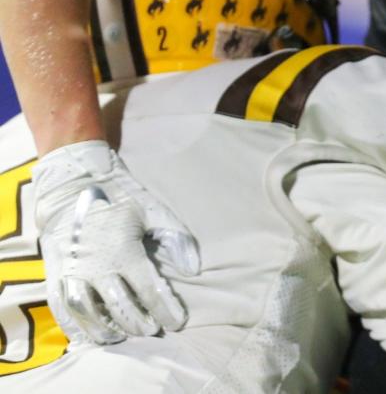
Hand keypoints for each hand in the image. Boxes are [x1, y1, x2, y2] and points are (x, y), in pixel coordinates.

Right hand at [33, 140, 199, 344]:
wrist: (73, 186)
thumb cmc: (120, 198)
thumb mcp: (153, 210)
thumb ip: (175, 238)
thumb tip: (193, 268)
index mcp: (124, 250)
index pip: (149, 289)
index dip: (165, 309)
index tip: (178, 322)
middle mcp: (97, 267)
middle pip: (120, 306)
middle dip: (139, 322)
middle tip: (153, 330)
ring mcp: (73, 272)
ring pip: (89, 312)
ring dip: (106, 329)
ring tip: (122, 336)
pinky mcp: (55, 274)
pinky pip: (61, 308)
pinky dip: (74, 325)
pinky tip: (88, 334)